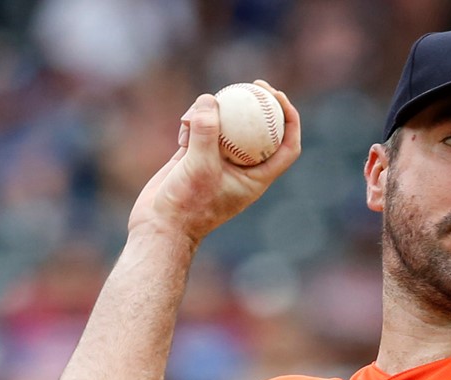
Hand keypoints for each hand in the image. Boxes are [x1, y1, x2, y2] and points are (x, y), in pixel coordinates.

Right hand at [128, 80, 302, 244]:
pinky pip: (201, 128)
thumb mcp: (199, 167)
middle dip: (260, 104)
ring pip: (227, 125)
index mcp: (257, 177)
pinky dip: (193, 121)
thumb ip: (206, 132)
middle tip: (254, 83)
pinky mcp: (196, 154)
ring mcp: (219, 160)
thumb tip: (211, 100)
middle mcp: (242, 167)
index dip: (290, 120)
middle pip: (261, 130)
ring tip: (194, 116)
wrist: (161, 225)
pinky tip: (182, 127)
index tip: (279, 97)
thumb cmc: (188, 204)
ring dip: (214, 112)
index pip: (286, 146)